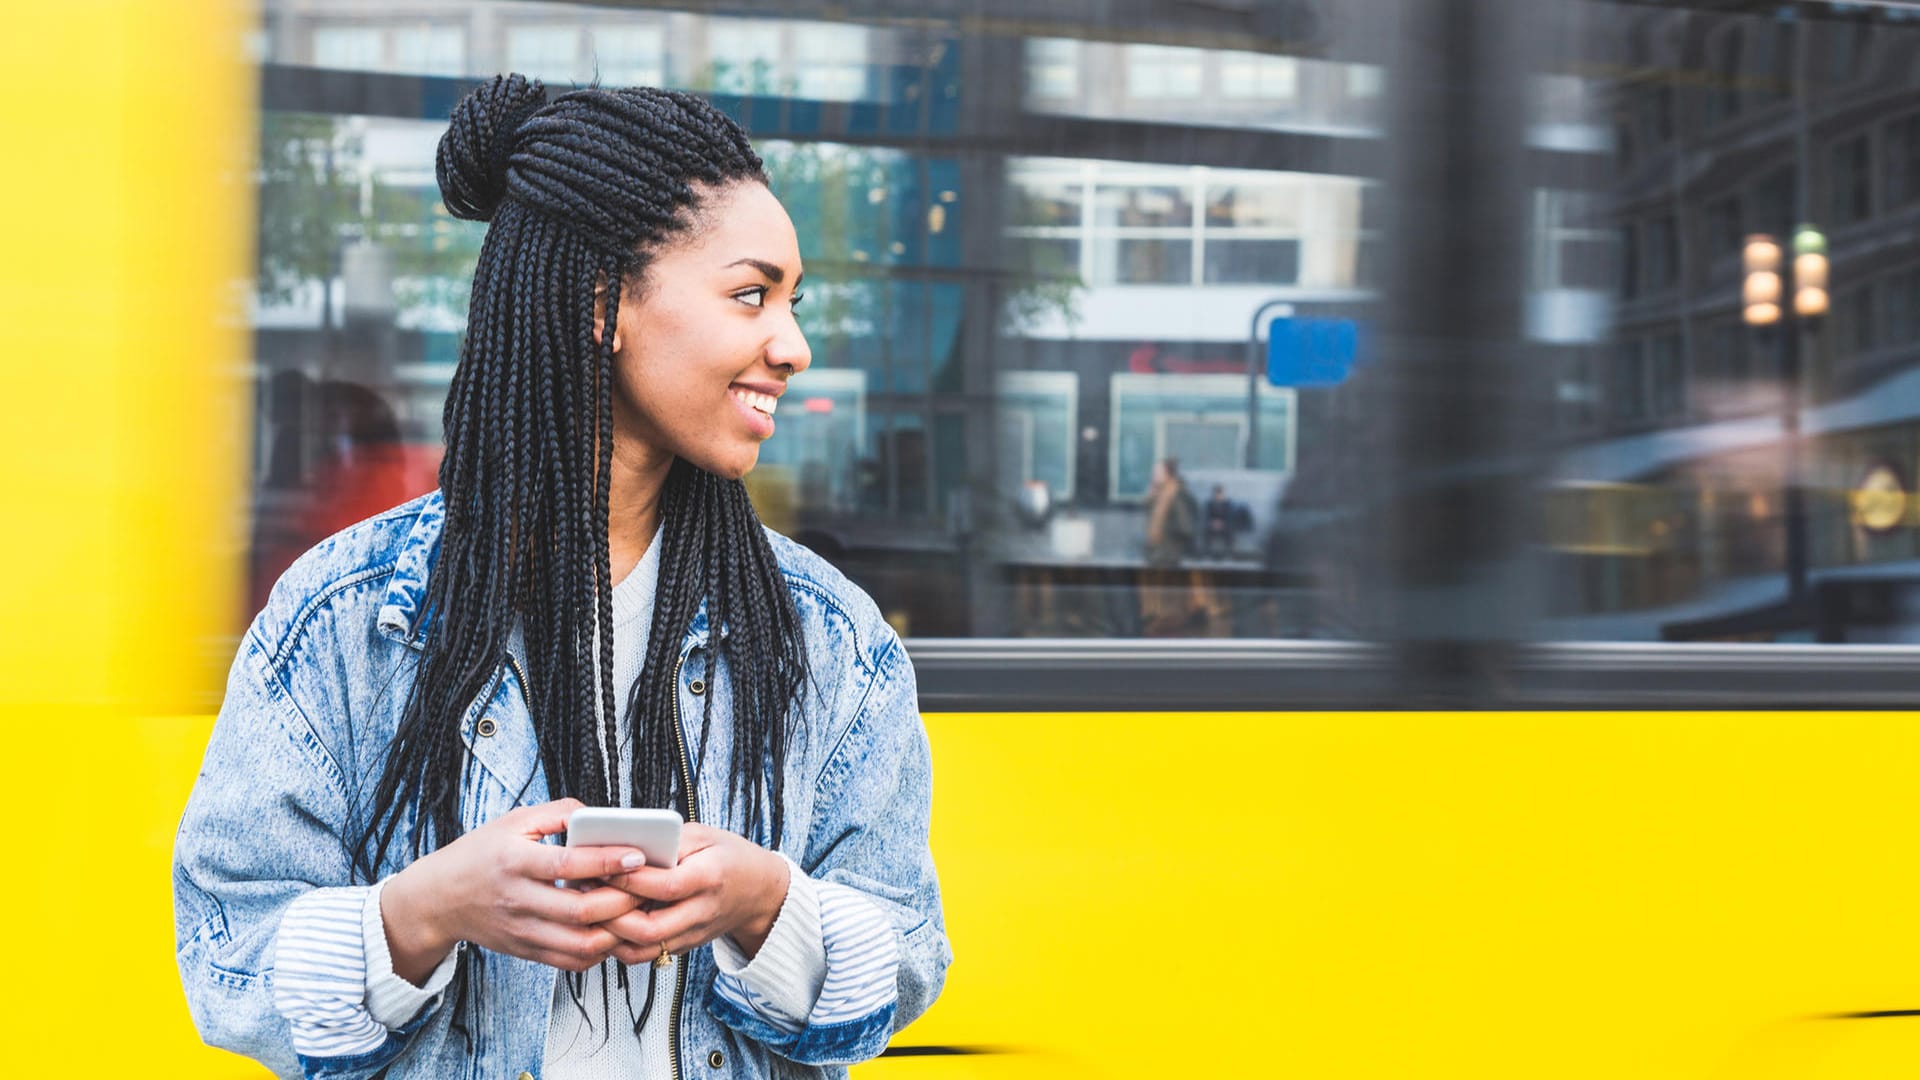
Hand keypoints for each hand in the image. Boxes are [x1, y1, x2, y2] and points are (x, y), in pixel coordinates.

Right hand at [380, 798, 654, 982]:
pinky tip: (613, 929)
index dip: (607, 861)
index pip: (567, 865)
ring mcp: (522, 931)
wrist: (439, 900)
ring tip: (636, 911)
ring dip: (616, 931)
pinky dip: (600, 950)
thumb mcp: (514, 822)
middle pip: (580, 911)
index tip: (638, 854)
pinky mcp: (527, 951)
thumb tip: (601, 815)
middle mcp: (518, 900)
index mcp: (514, 862)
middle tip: (649, 886)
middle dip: (623, 901)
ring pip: (581, 944)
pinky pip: (571, 961)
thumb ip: (559, 812)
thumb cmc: (482, 853)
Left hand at [600, 823, 790, 961]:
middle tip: (584, 892)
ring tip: (587, 909)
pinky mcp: (681, 948)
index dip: (630, 879)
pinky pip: (643, 954)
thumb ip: (668, 841)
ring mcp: (691, 935)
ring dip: (609, 934)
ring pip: (642, 949)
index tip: (602, 865)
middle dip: (610, 913)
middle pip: (650, 928)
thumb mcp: (704, 835)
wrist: (758, 893)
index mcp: (710, 878)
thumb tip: (625, 846)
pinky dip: (618, 943)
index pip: (666, 885)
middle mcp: (701, 912)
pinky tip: (601, 923)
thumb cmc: (727, 856)